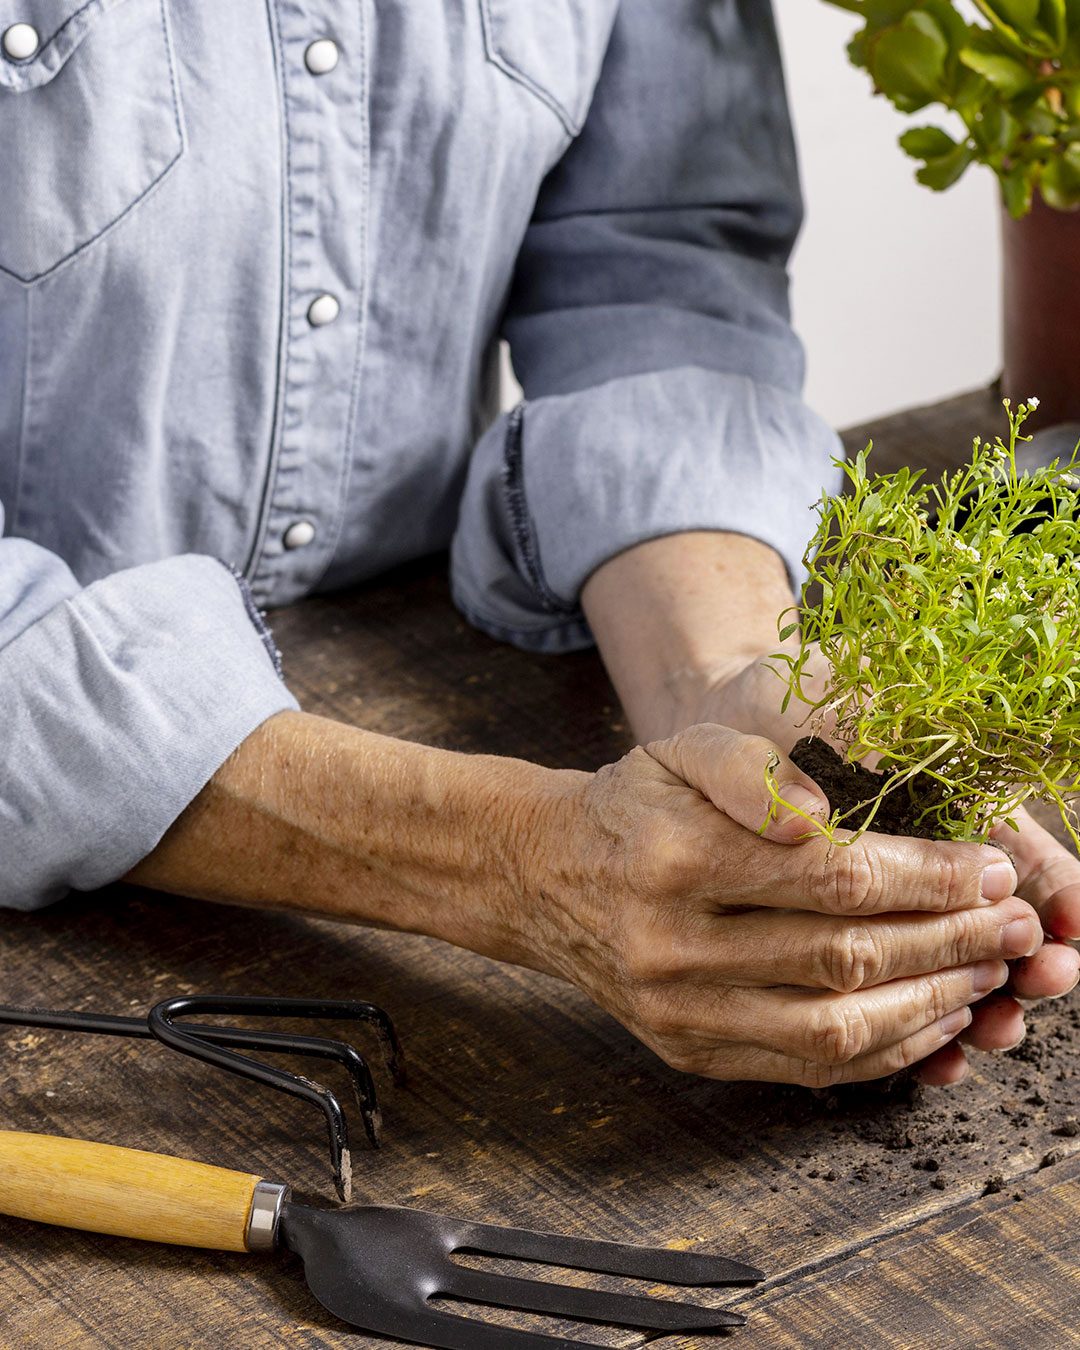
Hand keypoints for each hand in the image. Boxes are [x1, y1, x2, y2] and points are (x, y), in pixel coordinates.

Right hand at [523, 723, 1033, 1085]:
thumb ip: (751, 771)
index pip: (832, 876)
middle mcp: (671, 945)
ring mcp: (677, 1011)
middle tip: (1015, 925)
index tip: (990, 869)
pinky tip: (933, 1019)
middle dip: (951, 942)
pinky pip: (805, 1068)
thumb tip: (828, 817)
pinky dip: (885, 1053)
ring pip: (833, 1028)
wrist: (548, 876)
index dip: (927, 877)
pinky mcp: (688, 1052)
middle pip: (844, 957)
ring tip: (988, 970)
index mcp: (675, 857)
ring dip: (931, 1004)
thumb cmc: (634, 805)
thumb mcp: (680, 749)